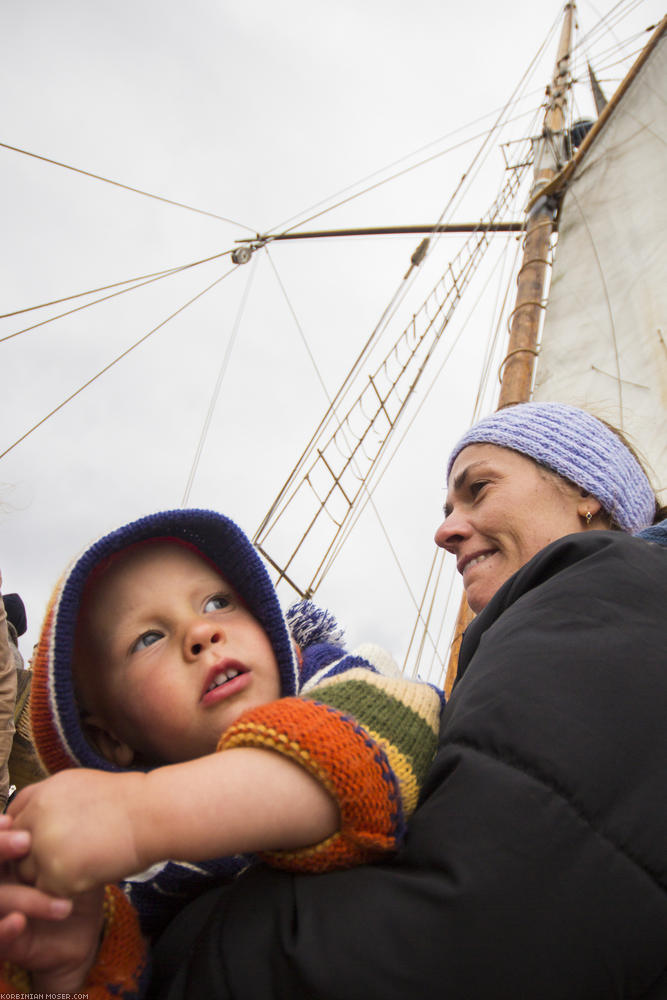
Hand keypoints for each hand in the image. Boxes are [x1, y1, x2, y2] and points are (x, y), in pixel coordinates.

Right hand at [0, 815, 104, 993]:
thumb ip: (60, 828)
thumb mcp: (73, 852)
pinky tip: (19, 921)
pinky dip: (4, 929)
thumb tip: (64, 792)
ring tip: (54, 897)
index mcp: (9, 860)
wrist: (81, 930)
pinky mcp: (2, 944)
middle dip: (0, 849)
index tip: (9, 819)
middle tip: (25, 841)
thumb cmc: (76, 883)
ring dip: (22, 896)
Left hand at [8, 768, 147, 895]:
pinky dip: (63, 891)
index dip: (22, 833)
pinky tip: (87, 875)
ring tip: (79, 864)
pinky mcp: (56, 875)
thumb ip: (50, 801)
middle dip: (32, 856)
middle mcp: (37, 816)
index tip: (36, 842)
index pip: (12, 819)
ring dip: (46, 875)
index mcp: (43, 793)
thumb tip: (30, 818)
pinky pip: (46, 893)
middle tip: (61, 859)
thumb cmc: (126, 801)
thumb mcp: (81, 785)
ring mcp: (44, 846)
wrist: (152, 815)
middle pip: (15, 849)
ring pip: (27, 874)